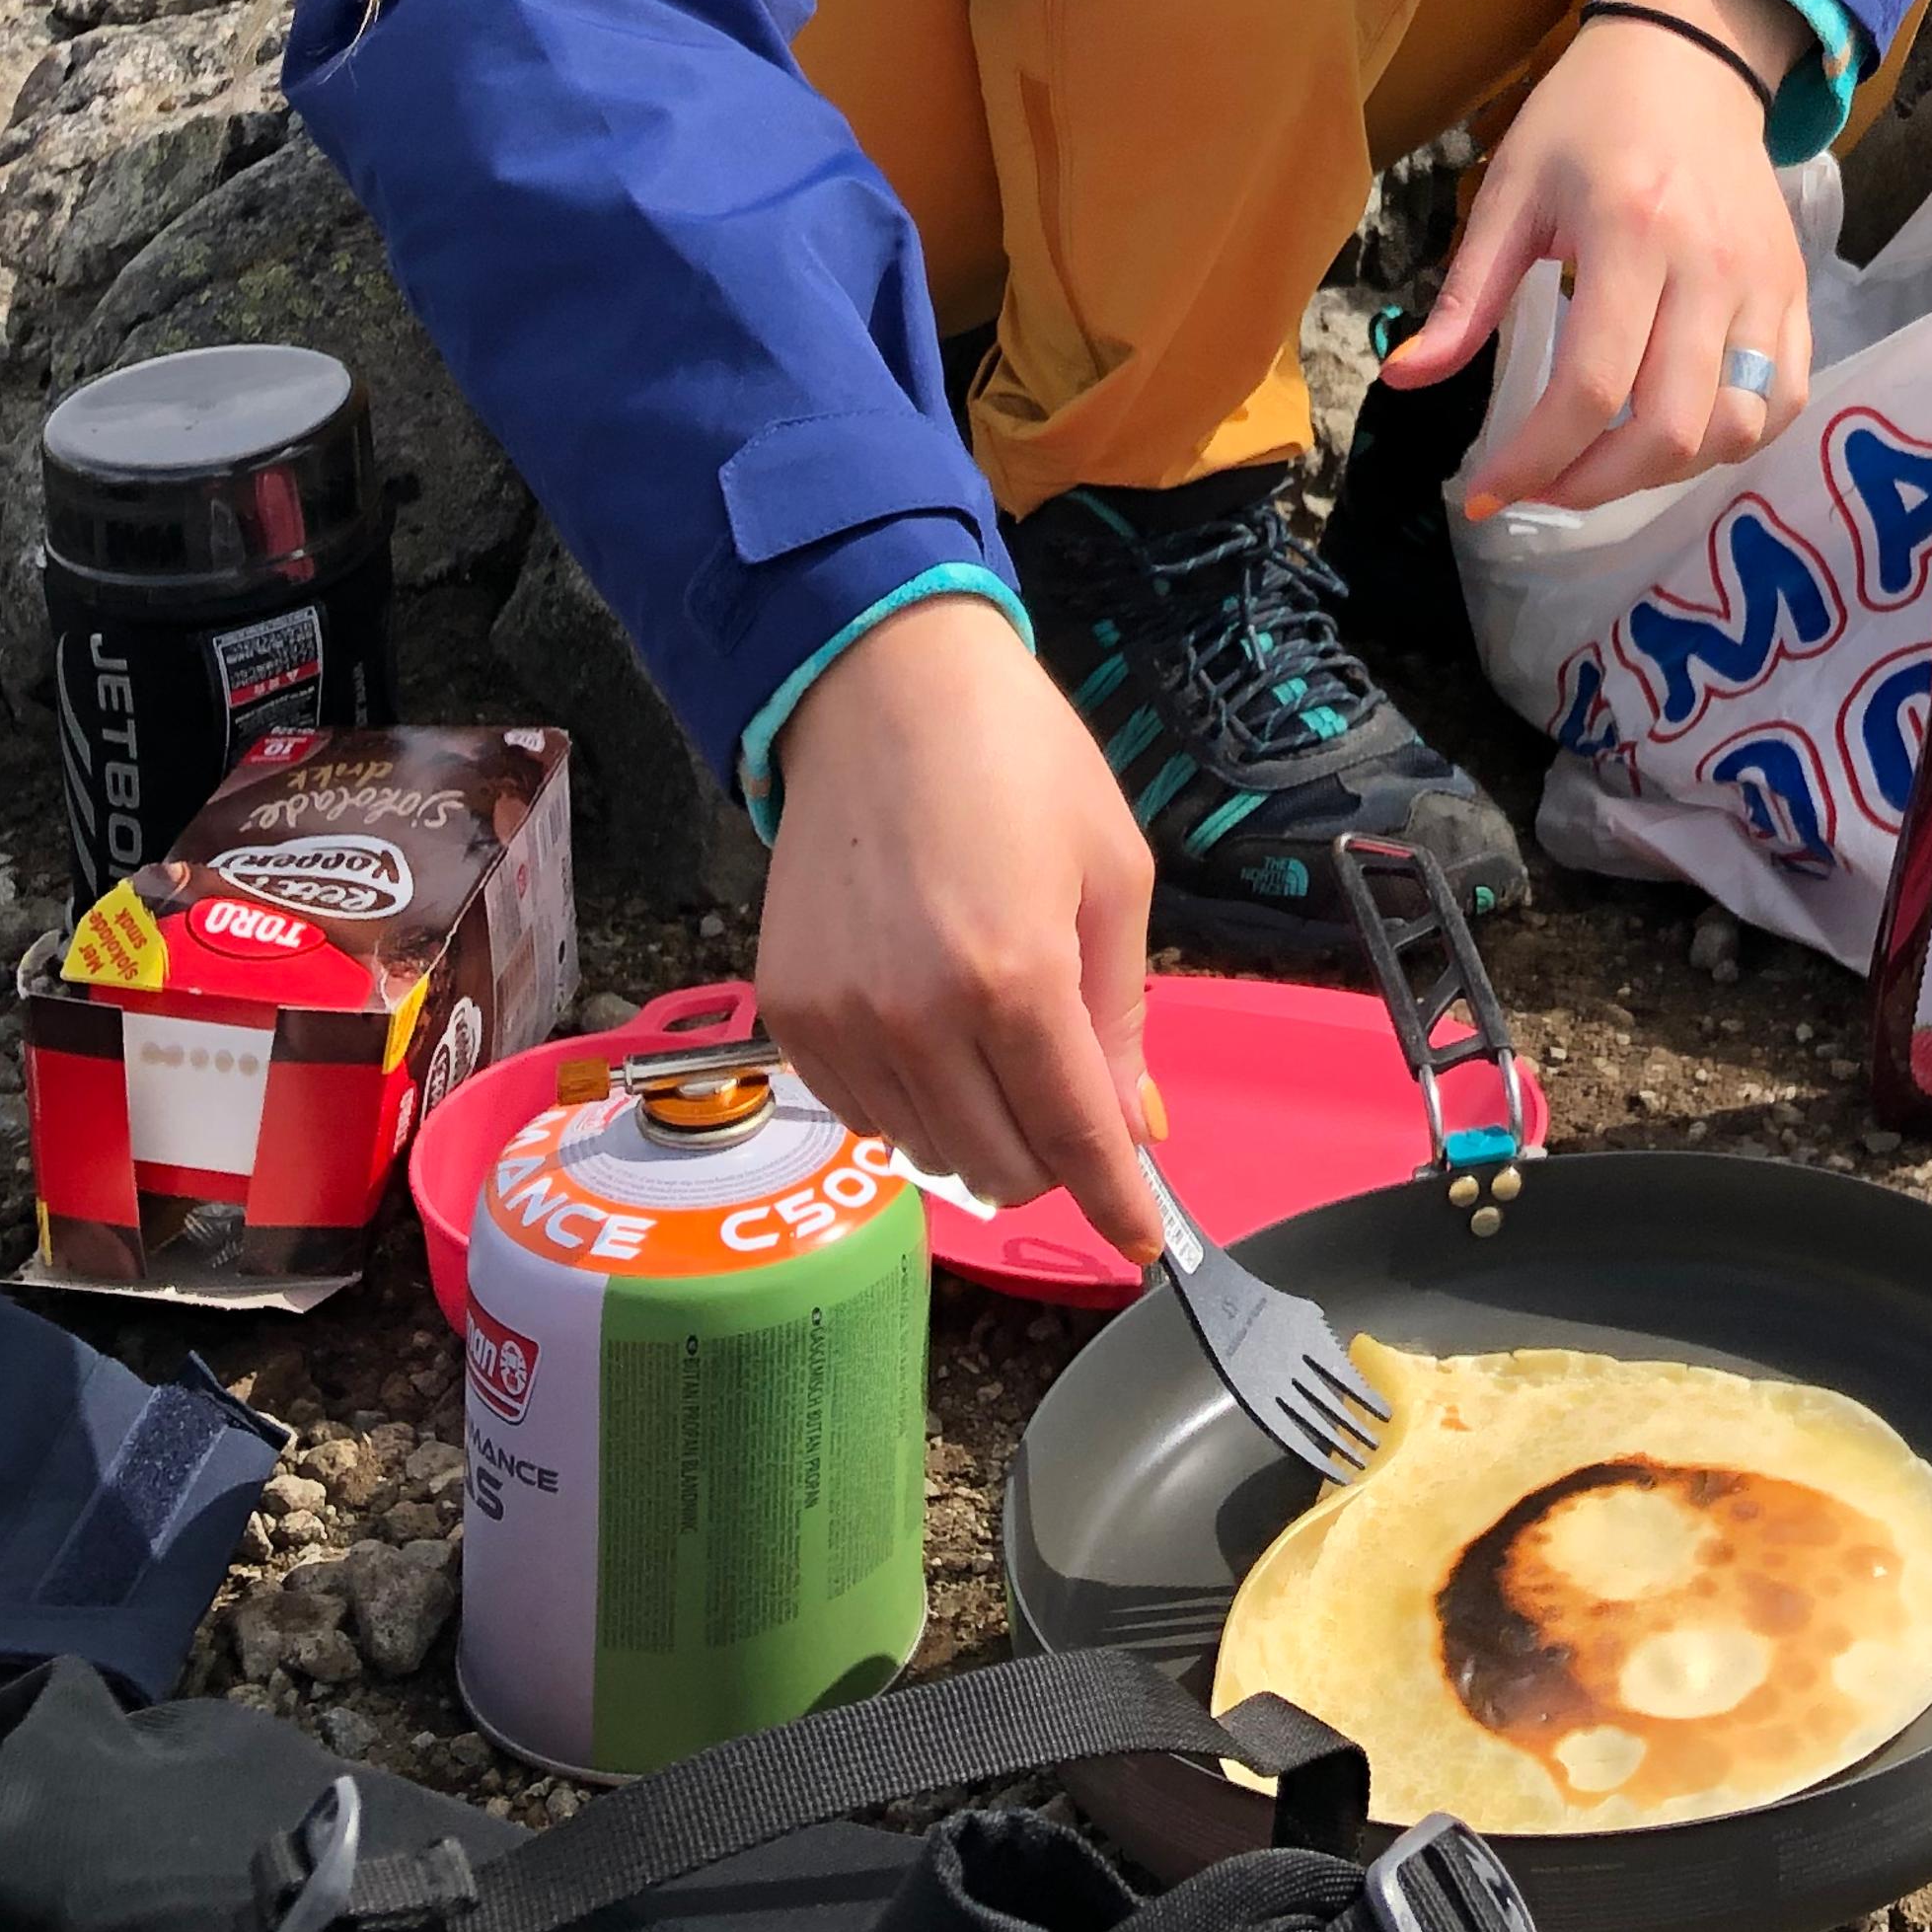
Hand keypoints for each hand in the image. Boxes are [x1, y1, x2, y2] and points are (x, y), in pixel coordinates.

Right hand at [756, 592, 1162, 1258]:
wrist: (880, 690)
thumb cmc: (1018, 761)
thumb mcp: (1111, 874)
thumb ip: (1121, 1016)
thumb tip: (1136, 1130)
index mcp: (1014, 978)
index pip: (1075, 1138)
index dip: (1117, 1202)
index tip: (1142, 1242)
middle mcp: (917, 1017)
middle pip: (1001, 1165)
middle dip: (1054, 1159)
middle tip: (1074, 1101)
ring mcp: (842, 1022)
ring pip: (929, 1153)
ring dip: (980, 1131)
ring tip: (999, 1047)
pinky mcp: (789, 1012)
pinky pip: (862, 1115)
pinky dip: (911, 1104)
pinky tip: (932, 1036)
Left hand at [1382, 0, 1814, 515]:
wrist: (1690, 56)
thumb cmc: (1587, 117)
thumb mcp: (1512, 188)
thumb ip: (1467, 295)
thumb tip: (1404, 380)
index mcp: (1629, 234)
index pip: (1590, 386)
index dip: (1534, 459)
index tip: (1485, 493)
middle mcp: (1709, 267)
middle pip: (1668, 426)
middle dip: (1593, 484)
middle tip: (1542, 486)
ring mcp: (1764, 284)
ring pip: (1735, 426)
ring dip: (1663, 472)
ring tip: (1603, 462)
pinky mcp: (1795, 291)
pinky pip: (1787, 398)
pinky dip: (1734, 440)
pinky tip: (1677, 437)